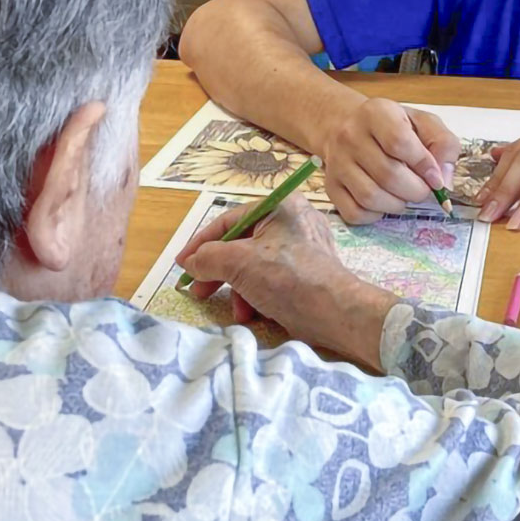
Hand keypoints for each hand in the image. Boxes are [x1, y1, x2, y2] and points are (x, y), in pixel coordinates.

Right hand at [175, 195, 396, 370]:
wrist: (336, 313)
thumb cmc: (289, 278)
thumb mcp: (240, 263)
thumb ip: (209, 258)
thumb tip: (192, 263)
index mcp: (281, 206)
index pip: (230, 220)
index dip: (201, 243)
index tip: (182, 265)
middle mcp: (294, 221)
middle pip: (241, 244)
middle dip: (220, 272)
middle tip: (199, 291)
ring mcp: (303, 248)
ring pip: (254, 265)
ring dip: (239, 290)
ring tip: (237, 310)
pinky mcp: (307, 272)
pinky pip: (272, 279)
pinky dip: (258, 295)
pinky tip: (253, 314)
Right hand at [322, 97, 461, 223]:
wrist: (346, 126)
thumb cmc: (393, 126)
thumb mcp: (424, 123)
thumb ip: (443, 145)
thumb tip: (443, 182)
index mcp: (376, 113)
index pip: (399, 143)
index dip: (423, 165)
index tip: (436, 178)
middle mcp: (350, 136)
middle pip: (388, 175)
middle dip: (416, 190)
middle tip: (423, 190)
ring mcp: (336, 163)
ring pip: (370, 197)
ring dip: (397, 204)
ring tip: (405, 195)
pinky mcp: (330, 186)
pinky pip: (354, 213)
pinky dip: (376, 215)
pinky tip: (384, 202)